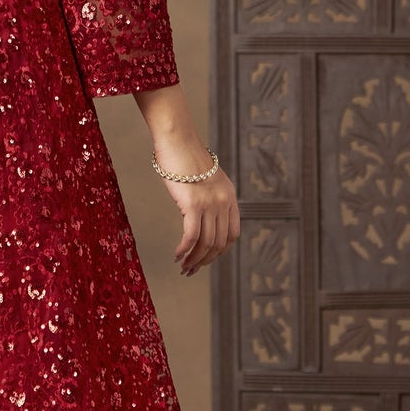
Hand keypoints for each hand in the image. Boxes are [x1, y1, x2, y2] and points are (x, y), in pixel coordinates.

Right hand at [161, 160, 239, 275]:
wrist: (178, 140)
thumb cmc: (184, 156)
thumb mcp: (204, 178)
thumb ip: (207, 196)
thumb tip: (196, 215)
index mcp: (230, 197)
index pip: (232, 234)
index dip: (220, 251)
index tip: (206, 258)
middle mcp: (224, 202)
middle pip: (218, 243)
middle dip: (205, 260)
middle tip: (191, 270)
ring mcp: (210, 204)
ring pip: (206, 243)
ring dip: (194, 259)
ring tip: (183, 266)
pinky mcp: (194, 204)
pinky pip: (191, 236)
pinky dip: (184, 249)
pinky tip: (177, 254)